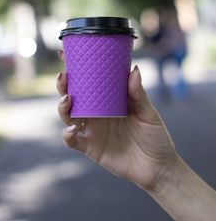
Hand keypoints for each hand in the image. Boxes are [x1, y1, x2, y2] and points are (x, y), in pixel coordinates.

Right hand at [57, 64, 177, 191]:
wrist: (158, 167)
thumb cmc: (155, 136)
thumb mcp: (148, 113)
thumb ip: (139, 94)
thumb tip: (134, 69)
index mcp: (109, 100)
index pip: (89, 81)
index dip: (76, 68)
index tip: (67, 54)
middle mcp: (97, 113)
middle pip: (73, 96)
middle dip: (63, 85)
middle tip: (63, 76)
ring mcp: (92, 130)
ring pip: (68, 115)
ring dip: (63, 107)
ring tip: (68, 99)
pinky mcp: (90, 147)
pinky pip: (72, 140)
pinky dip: (68, 134)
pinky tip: (73, 128)